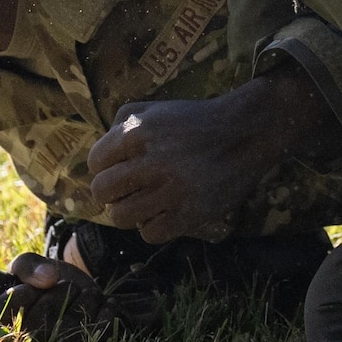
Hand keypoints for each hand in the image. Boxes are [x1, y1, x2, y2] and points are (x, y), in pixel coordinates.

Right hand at [0, 252, 111, 341]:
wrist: (79, 294)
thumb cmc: (46, 282)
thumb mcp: (29, 266)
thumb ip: (28, 266)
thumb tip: (48, 278)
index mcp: (4, 326)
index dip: (17, 297)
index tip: (31, 286)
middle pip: (38, 323)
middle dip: (59, 292)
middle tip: (64, 285)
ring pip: (71, 326)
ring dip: (85, 298)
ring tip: (83, 294)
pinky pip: (99, 331)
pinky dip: (106, 309)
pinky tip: (103, 303)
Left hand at [87, 73, 332, 243]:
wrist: (246, 132)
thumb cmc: (197, 120)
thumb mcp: (157, 108)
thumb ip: (123, 121)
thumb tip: (101, 153)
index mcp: (139, 132)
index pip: (95, 162)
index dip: (104, 167)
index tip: (119, 169)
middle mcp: (150, 161)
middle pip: (102, 191)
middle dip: (111, 191)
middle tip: (128, 189)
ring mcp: (170, 190)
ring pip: (120, 217)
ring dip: (129, 211)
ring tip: (145, 203)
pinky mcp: (188, 213)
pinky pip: (150, 233)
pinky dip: (154, 226)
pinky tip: (165, 212)